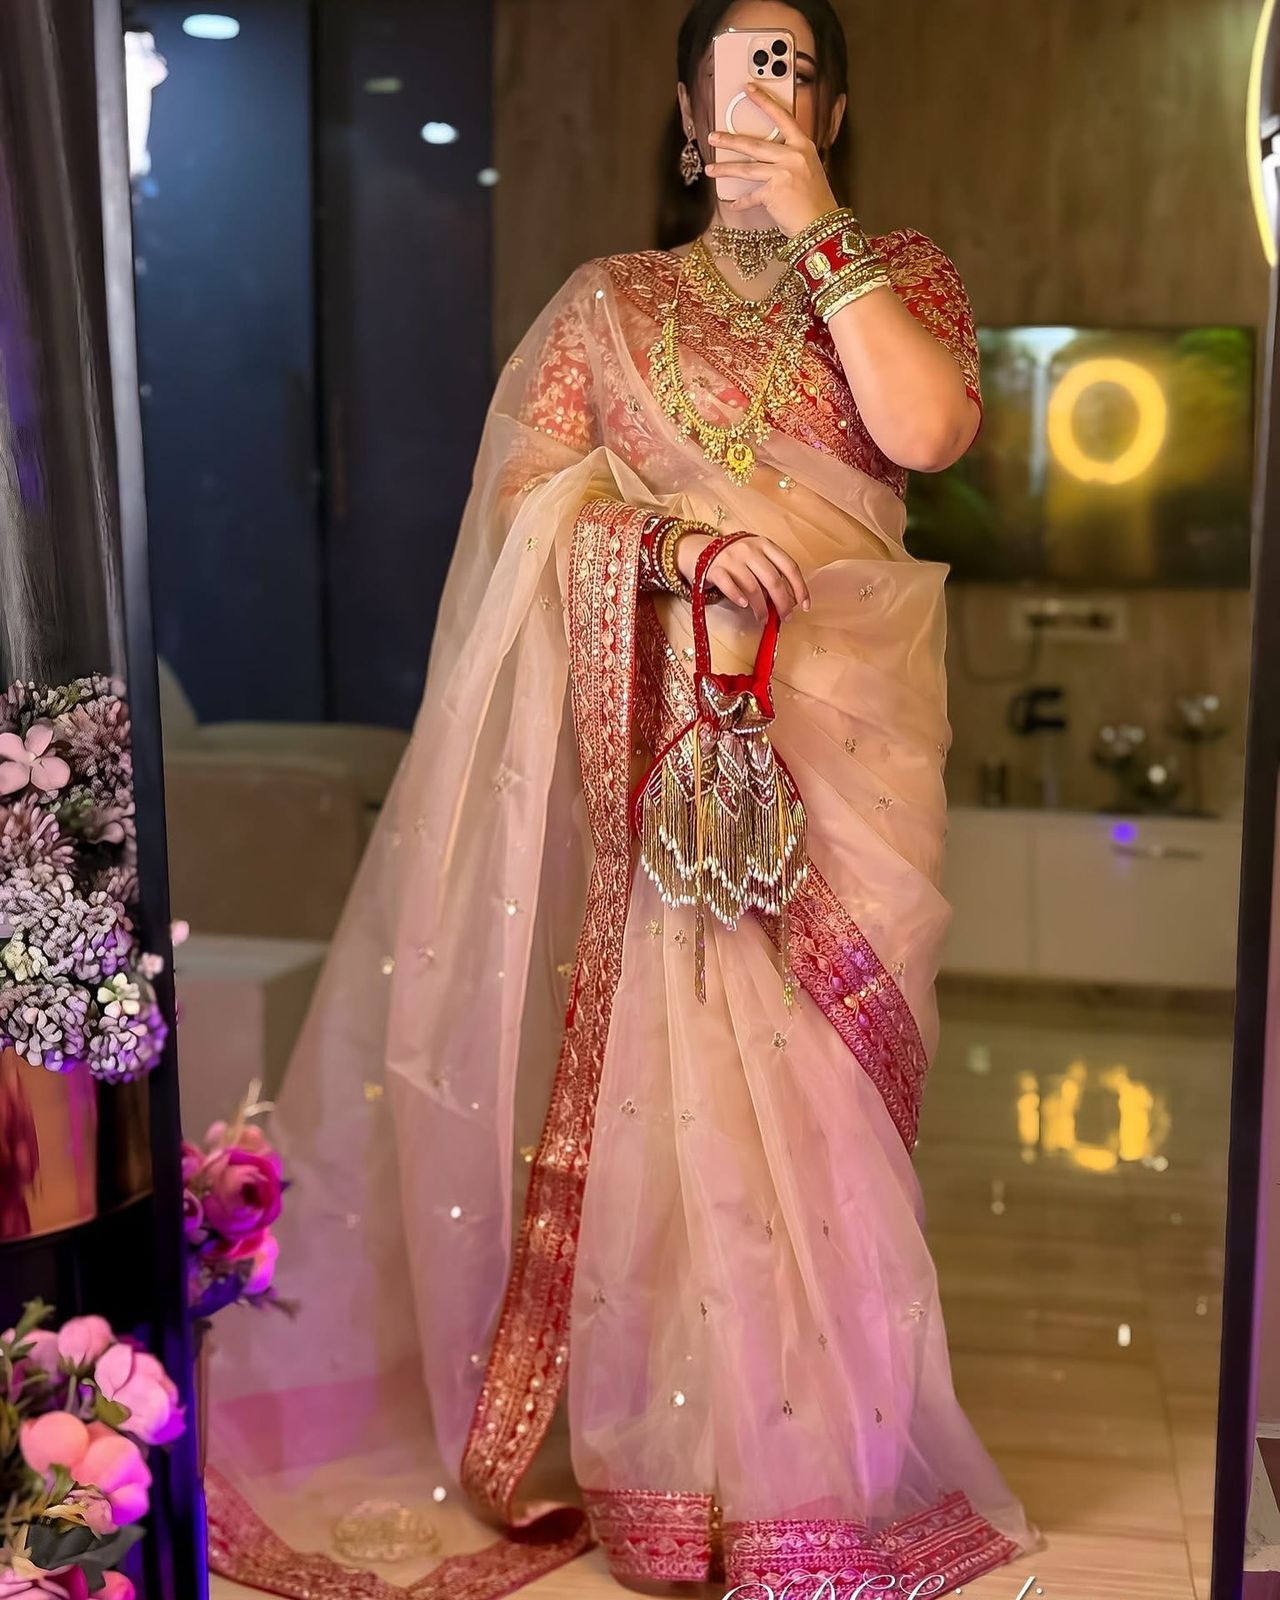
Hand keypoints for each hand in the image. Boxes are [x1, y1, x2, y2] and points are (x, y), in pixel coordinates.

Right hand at [675, 529, 810, 622]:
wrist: (699, 549)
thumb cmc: (734, 559)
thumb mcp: (755, 558)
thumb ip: (771, 573)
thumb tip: (789, 601)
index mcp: (765, 545)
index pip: (789, 567)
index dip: (800, 588)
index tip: (804, 606)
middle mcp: (749, 549)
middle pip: (773, 579)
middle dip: (782, 603)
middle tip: (785, 617)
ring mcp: (731, 558)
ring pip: (753, 587)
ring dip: (761, 607)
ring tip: (764, 618)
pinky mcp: (714, 568)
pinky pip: (729, 585)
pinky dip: (738, 597)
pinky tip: (744, 606)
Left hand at [703, 82, 838, 236]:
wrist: (821, 225)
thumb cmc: (815, 201)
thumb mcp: (809, 170)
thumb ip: (791, 159)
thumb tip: (767, 156)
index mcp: (803, 146)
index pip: (782, 117)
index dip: (764, 101)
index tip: (749, 89)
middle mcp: (793, 156)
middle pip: (755, 144)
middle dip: (730, 140)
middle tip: (713, 137)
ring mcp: (783, 173)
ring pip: (747, 168)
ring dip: (726, 168)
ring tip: (711, 168)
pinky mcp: (773, 193)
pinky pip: (751, 195)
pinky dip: (742, 201)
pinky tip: (733, 203)